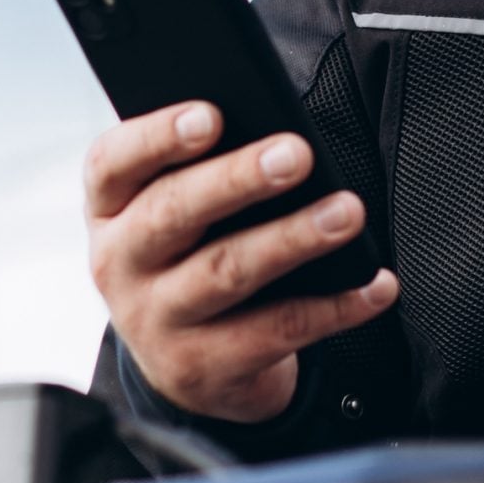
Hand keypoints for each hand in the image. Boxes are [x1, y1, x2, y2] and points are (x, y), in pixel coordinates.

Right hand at [83, 102, 400, 424]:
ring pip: (227, 272)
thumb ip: (198, 173)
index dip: (157, 137)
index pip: (112, 164)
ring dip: (292, 238)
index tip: (210, 115)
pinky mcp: (204, 367)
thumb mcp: (170, 216)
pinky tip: (373, 285)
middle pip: (173, 213)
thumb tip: (275, 138)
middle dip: (238, 180)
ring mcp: (156, 321)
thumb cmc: (188, 259)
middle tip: (296, 155)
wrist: (185, 367)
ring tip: (345, 213)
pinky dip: (334, 307)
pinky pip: (276, 332)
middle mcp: (119, 264)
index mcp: (110, 210)